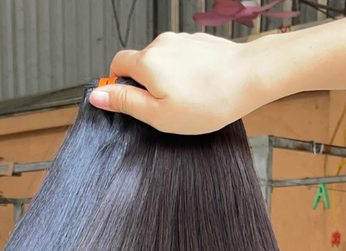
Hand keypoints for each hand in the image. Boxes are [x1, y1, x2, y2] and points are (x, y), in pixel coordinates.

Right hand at [88, 32, 286, 134]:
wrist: (248, 78)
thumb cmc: (207, 101)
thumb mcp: (157, 115)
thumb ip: (125, 103)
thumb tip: (98, 96)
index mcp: (146, 62)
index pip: (116, 65)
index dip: (117, 84)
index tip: (128, 101)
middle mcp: (161, 44)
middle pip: (140, 63)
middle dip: (145, 85)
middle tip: (162, 108)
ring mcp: (182, 41)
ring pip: (163, 61)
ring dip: (167, 79)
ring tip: (186, 100)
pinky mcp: (199, 43)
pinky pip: (182, 59)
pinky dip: (184, 73)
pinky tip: (199, 88)